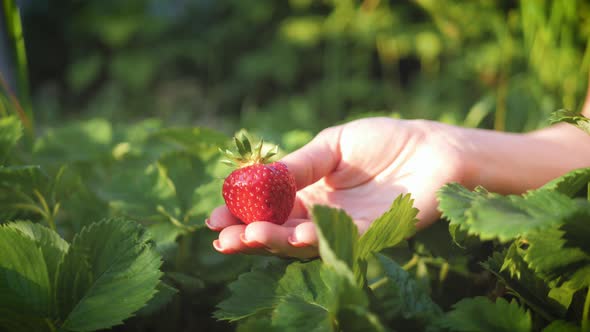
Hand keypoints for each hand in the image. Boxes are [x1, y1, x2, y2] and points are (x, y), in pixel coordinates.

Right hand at [206, 117, 468, 257]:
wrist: (430, 149)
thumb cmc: (382, 141)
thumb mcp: (331, 145)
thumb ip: (299, 164)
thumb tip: (257, 179)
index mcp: (308, 191)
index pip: (267, 207)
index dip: (240, 213)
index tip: (214, 217)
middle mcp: (320, 215)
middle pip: (277, 230)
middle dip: (247, 234)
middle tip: (222, 237)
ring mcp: (342, 228)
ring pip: (300, 242)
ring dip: (272, 241)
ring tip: (247, 235)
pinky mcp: (367, 237)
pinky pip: (336, 243)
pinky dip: (313, 241)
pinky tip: (291, 236)